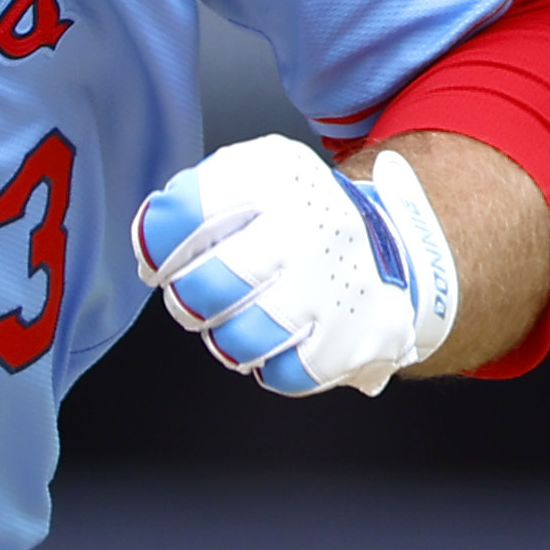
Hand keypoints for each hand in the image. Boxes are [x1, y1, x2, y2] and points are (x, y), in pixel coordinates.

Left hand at [129, 135, 456, 396]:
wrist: (394, 247)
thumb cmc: (300, 220)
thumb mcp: (256, 176)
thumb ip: (197, 196)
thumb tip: (154, 232)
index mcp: (276, 177)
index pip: (186, 214)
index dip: (156, 247)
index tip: (158, 259)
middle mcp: (311, 227)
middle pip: (207, 288)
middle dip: (186, 301)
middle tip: (197, 296)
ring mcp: (337, 286)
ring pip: (239, 341)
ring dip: (226, 338)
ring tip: (242, 318)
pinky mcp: (355, 338)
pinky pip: (280, 374)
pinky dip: (270, 363)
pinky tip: (284, 338)